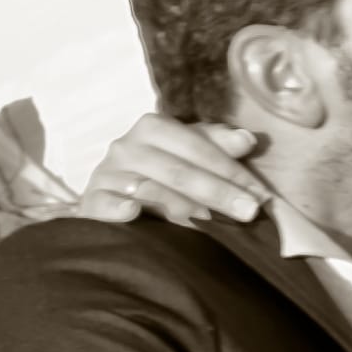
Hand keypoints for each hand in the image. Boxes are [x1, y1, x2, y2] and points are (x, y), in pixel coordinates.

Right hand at [66, 115, 265, 224]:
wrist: (111, 198)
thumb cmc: (160, 174)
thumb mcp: (189, 154)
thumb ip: (217, 145)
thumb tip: (248, 141)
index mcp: (152, 127)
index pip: (197, 146)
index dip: (231, 170)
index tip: (259, 194)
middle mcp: (126, 146)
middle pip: (177, 170)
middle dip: (217, 192)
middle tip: (248, 212)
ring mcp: (106, 174)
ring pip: (148, 188)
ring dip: (182, 207)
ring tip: (211, 224)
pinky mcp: (91, 201)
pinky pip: (105, 204)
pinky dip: (119, 209)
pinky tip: (135, 214)